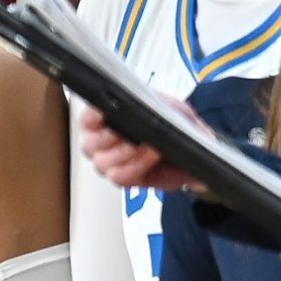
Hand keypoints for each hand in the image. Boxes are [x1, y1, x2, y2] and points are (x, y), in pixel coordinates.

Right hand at [78, 102, 207, 192]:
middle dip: (109, 138)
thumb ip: (145, 102)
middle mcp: (102, 142)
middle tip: (128, 132)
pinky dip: (136, 166)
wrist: (193, 150)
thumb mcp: (165, 104)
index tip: (102, 114)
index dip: (91, 118)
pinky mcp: (123, 178)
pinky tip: (151, 156)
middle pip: (89, 144)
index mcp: (106, 118)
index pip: (87, 119)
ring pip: (102, 163)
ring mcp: (110, 162)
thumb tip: (130, 105)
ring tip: (148, 145)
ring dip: (126, 153)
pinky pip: (119, 176)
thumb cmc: (176, 125)